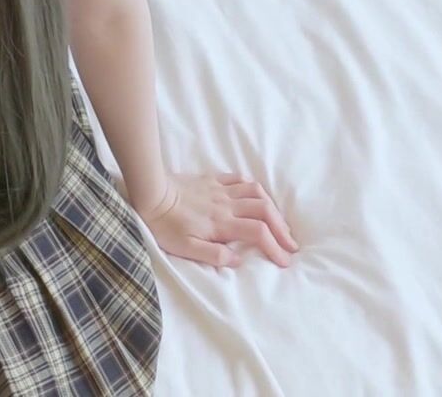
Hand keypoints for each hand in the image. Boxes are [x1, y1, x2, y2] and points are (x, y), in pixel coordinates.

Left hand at [134, 171, 298, 268]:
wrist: (150, 194)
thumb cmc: (165, 226)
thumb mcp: (185, 248)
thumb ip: (213, 255)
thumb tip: (239, 259)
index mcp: (223, 223)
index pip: (259, 234)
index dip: (275, 247)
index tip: (284, 261)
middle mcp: (227, 205)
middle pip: (265, 211)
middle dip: (282, 229)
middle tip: (291, 244)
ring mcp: (221, 190)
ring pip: (257, 193)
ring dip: (273, 208)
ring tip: (279, 222)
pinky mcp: (212, 180)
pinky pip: (240, 180)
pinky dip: (253, 188)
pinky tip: (257, 196)